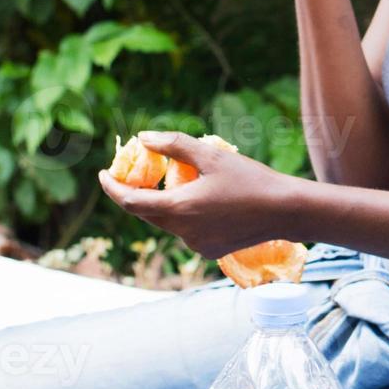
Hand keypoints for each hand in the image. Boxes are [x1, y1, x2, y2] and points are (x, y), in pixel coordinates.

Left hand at [98, 132, 293, 258]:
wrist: (285, 211)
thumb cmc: (251, 179)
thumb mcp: (212, 155)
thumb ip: (174, 145)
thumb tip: (142, 138)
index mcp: (178, 209)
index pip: (130, 202)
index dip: (112, 187)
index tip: (103, 173)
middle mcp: (182, 232)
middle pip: (147, 213)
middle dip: (137, 194)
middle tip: (139, 173)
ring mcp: (195, 245)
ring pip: (169, 222)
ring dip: (167, 203)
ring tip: (184, 182)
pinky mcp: (210, 250)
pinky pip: (188, 232)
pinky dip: (187, 216)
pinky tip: (207, 202)